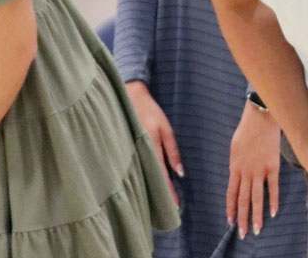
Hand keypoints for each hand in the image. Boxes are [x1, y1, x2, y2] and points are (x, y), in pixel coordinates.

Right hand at [126, 81, 181, 204]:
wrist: (130, 98)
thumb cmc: (150, 112)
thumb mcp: (166, 129)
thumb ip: (172, 150)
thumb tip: (180, 173)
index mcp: (151, 148)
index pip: (161, 176)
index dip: (168, 192)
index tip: (174, 206)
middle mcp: (140, 153)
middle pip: (150, 179)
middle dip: (159, 194)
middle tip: (167, 209)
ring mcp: (131, 152)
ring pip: (142, 175)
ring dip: (150, 188)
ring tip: (157, 202)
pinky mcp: (127, 150)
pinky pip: (136, 167)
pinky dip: (142, 177)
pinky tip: (146, 185)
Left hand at [227, 101, 280, 238]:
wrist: (260, 119)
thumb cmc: (246, 131)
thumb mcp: (234, 148)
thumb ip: (235, 164)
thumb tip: (236, 176)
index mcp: (234, 167)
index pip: (231, 193)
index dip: (231, 208)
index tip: (230, 221)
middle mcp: (245, 172)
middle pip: (243, 199)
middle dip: (242, 218)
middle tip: (243, 233)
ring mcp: (259, 171)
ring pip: (257, 197)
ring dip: (256, 215)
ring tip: (256, 229)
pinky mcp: (272, 167)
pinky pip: (273, 188)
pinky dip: (273, 201)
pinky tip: (273, 213)